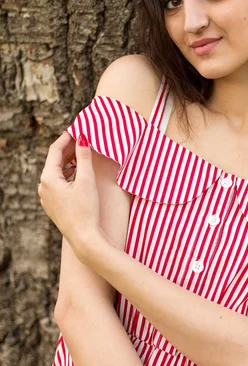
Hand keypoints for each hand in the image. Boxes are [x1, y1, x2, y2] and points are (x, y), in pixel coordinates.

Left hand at [37, 132, 100, 255]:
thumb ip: (84, 157)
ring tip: (82, 152)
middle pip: (55, 161)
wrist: (84, 238)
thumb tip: (82, 138)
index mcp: (48, 178)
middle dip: (68, 148)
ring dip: (69, 161)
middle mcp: (43, 187)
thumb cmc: (86, 209)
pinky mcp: (53, 204)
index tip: (77, 128)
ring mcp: (47, 197)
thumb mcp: (86, 180)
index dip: (66, 138)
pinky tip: (78, 172)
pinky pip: (58, 183)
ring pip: (56, 172)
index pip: (55, 150)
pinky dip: (68, 174)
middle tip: (82, 138)